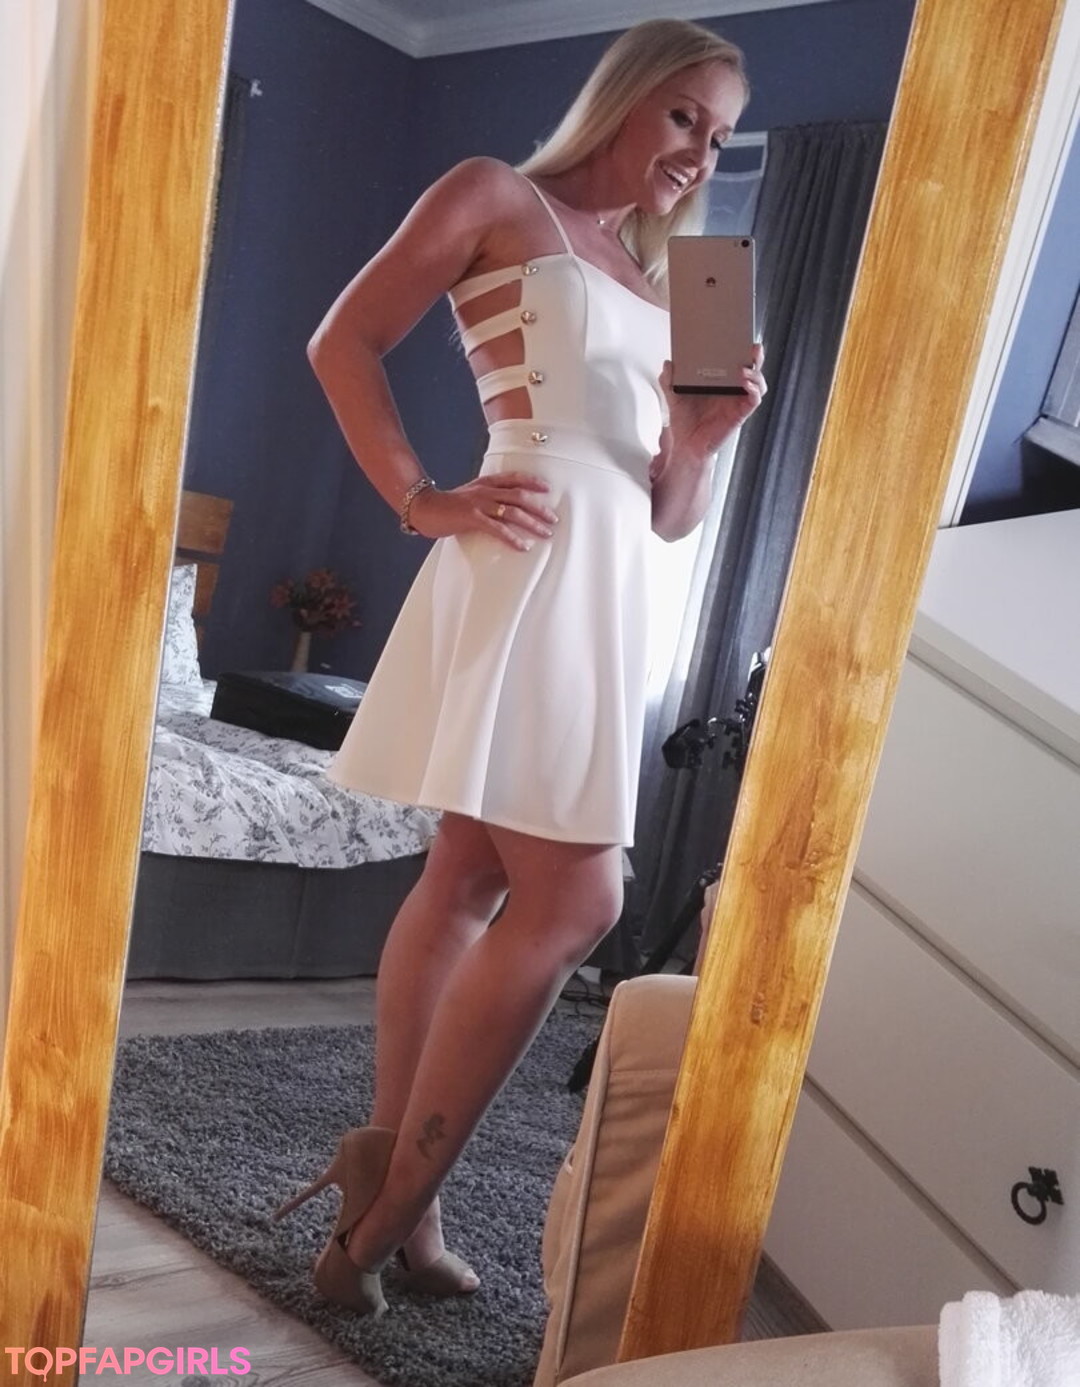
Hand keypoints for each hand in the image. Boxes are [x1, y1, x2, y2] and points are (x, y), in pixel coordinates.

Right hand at [408, 471, 557, 550]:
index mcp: (485, 483)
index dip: (532, 482)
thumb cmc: (446, 505)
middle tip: (553, 519)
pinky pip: (497, 528)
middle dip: (539, 508)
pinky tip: (523, 546)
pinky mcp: (472, 518)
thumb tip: (502, 508)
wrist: (423, 507)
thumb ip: (485, 498)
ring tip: (545, 533)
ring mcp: (479, 504)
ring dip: (532, 523)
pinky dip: (512, 538)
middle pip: (519, 496)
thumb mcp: (469, 495)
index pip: (514, 478)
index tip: (547, 489)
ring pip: (513, 512)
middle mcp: (485, 491)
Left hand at [661, 343, 766, 461]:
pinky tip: (744, 384)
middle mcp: (732, 389)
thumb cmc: (685, 421)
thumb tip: (668, 364)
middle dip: (756, 355)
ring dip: (756, 373)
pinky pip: (754, 400)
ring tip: (744, 368)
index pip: (735, 361)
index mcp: (720, 381)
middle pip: (752, 368)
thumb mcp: (674, 396)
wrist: (686, 445)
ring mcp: (737, 401)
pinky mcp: (740, 414)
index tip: (739, 337)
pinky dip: (754, 391)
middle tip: (752, 347)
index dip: (741, 349)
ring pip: (758, 383)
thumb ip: (669, 380)